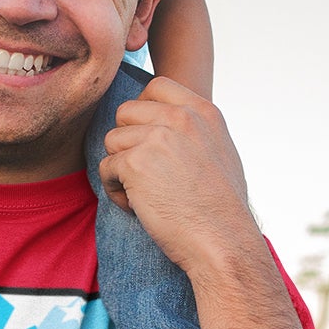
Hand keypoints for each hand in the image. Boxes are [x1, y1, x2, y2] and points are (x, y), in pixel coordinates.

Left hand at [98, 77, 251, 273]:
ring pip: (112, 141)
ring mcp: (157, 137)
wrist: (222, 241)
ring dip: (120, 170)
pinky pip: (106, 168)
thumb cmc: (221, 208)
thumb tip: (163, 123)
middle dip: (127, 143)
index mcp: (203, 112)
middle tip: (145, 174)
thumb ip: (192, 130)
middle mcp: (180, 118)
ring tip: (144, 195)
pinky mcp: (135, 162)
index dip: (142, 111)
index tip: (148, 139)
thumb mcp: (219, 151)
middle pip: (126, 112)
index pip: (156, 86)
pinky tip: (139, 208)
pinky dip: (116, 191)